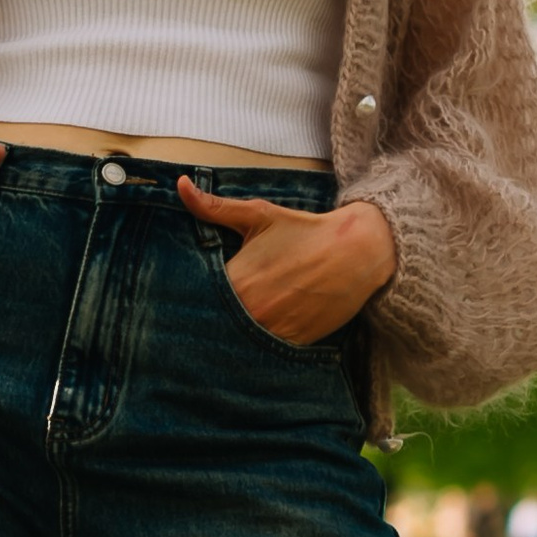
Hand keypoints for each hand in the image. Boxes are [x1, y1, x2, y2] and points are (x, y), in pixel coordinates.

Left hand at [175, 179, 395, 345]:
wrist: (357, 252)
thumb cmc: (304, 231)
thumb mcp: (258, 215)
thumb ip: (214, 206)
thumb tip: (180, 184)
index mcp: (237, 280)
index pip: (197, 299)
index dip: (189, 300)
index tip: (184, 299)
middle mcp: (252, 311)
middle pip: (215, 324)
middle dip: (208, 320)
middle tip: (201, 317)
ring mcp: (274, 332)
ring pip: (239, 342)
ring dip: (232, 336)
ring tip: (229, 327)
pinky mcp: (294, 344)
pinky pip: (265, 352)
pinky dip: (257, 346)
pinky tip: (257, 334)